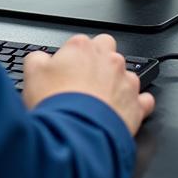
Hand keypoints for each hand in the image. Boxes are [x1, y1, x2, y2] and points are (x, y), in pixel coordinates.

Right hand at [22, 33, 154, 136]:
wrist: (75, 135)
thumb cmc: (56, 104)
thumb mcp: (32, 74)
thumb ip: (38, 59)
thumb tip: (42, 59)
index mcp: (82, 48)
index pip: (82, 42)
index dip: (73, 57)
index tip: (67, 69)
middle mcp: (108, 60)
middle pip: (109, 49)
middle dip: (100, 60)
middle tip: (86, 79)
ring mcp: (126, 82)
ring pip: (128, 74)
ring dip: (117, 83)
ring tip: (101, 100)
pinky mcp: (137, 106)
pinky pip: (144, 100)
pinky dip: (135, 105)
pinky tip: (122, 111)